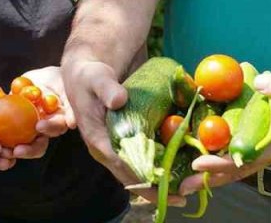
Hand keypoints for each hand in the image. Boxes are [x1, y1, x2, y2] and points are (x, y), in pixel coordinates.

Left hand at [0, 66, 71, 165]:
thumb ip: (70, 106)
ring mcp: (24, 129)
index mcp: (56, 124)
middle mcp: (40, 131)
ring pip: (16, 144)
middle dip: (26, 150)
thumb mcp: (67, 89)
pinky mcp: (8, 122)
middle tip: (16, 150)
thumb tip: (72, 124)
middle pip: (35, 145)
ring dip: (7, 150)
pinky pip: (0, 132)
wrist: (43, 77)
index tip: (39, 126)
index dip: (47, 131)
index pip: (53, 131)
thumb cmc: (61, 81)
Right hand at [62, 58, 185, 207]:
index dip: (143, 178)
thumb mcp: (96, 78)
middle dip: (155, 189)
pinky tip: (178, 173)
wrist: (85, 73)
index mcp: (97, 140)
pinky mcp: (125, 142)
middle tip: (182, 198)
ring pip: (137, 173)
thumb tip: (119, 100)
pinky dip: (158, 169)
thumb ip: (107, 88)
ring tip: (185, 193)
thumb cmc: (90, 76)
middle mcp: (107, 150)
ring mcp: (115, 148)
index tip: (165, 186)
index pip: (122, 165)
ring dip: (159, 184)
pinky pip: (141, 162)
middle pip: (131, 177)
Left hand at [176, 72, 270, 194]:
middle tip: (182, 186)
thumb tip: (258, 82)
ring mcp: (270, 141)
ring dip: (214, 166)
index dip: (222, 164)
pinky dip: (225, 145)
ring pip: (238, 159)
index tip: (199, 164)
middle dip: (210, 177)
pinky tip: (208, 143)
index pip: (247, 160)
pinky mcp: (268, 132)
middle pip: (237, 169)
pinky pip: (243, 143)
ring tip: (187, 173)